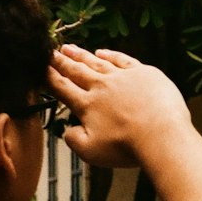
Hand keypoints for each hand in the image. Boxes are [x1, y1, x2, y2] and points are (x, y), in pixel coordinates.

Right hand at [47, 45, 190, 168]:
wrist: (161, 134)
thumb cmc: (126, 147)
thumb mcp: (91, 152)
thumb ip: (74, 140)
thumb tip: (68, 130)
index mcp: (87, 105)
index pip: (63, 88)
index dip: (49, 77)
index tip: (40, 68)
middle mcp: (101, 87)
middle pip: (76, 71)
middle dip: (61, 62)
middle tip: (49, 53)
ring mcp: (122, 77)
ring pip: (96, 62)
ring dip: (80, 55)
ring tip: (68, 48)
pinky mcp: (142, 73)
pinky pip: (121, 59)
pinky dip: (109, 54)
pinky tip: (101, 52)